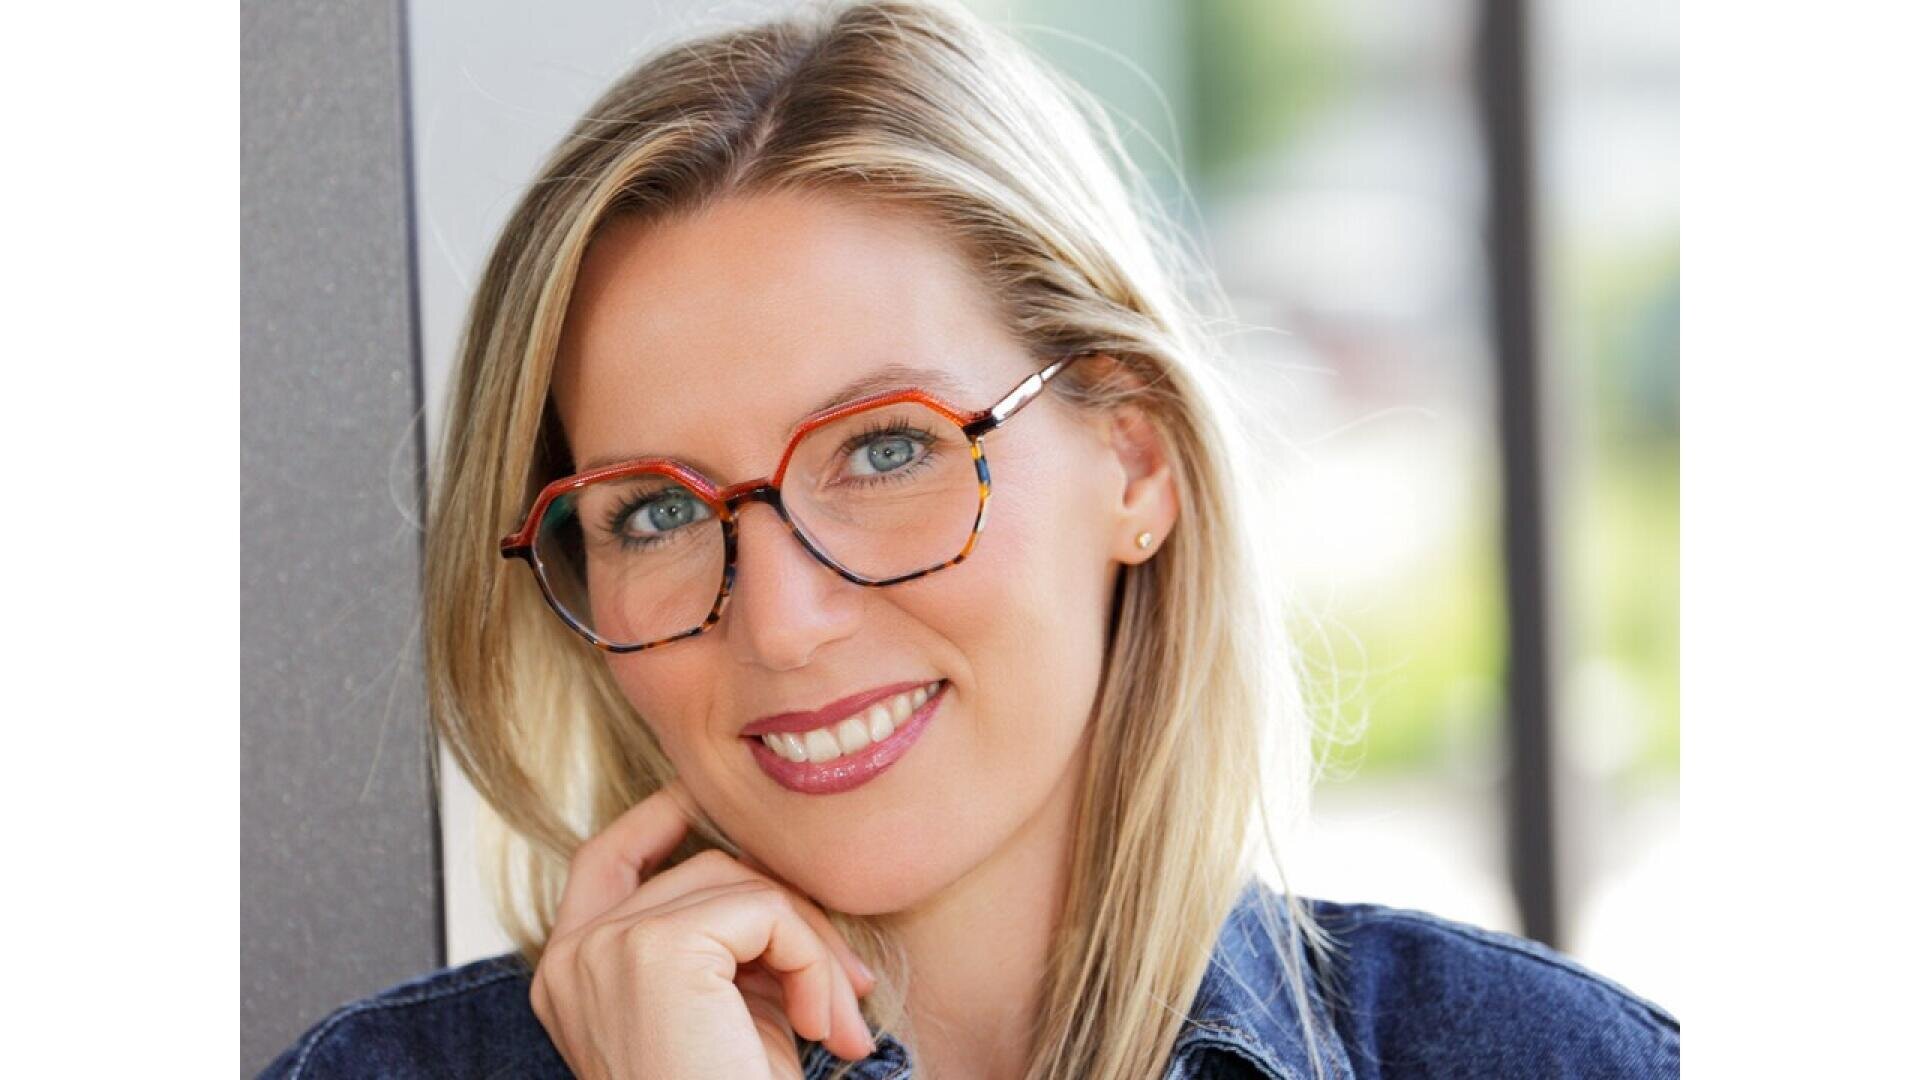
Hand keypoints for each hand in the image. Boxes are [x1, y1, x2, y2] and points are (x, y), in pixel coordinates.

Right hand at [529, 779, 877, 1078]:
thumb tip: (787, 897)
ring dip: (813, 949)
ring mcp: (604, 946)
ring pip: (742, 884)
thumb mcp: (723, 1018)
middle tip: (844, 994)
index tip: (709, 800)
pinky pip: (766, 911)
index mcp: (570, 974)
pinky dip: (815, 963)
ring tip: (835, 1027)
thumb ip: (733, 949)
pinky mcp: (653, 947)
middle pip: (697, 865)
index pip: (604, 858)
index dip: (659, 817)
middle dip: (786, 914)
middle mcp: (571, 956)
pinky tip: (821, 1030)